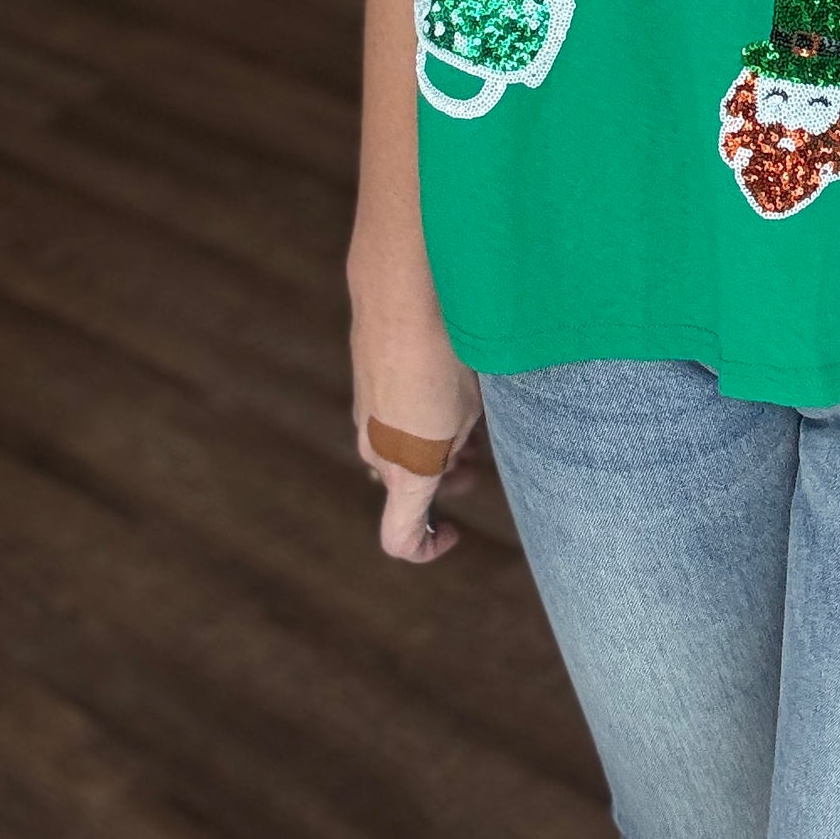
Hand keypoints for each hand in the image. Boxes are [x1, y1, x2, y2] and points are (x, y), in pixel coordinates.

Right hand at [350, 268, 483, 564]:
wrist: (400, 290)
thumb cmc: (444, 357)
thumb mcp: (466, 412)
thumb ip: (455, 448)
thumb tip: (451, 452)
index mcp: (405, 470)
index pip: (401, 540)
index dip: (428, 548)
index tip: (455, 530)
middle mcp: (375, 449)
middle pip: (405, 487)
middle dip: (442, 481)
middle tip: (475, 459)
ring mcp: (365, 413)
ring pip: (397, 446)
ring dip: (431, 444)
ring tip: (469, 415)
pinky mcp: (364, 379)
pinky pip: (389, 412)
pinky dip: (414, 411)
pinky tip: (448, 377)